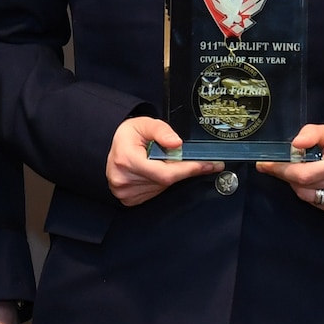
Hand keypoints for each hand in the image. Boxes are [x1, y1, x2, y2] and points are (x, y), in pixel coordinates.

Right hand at [105, 117, 219, 206]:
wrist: (114, 146)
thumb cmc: (129, 135)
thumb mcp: (145, 124)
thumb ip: (162, 131)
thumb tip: (177, 143)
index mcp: (127, 159)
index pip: (165, 172)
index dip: (189, 169)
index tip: (209, 165)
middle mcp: (124, 178)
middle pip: (166, 180)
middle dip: (181, 169)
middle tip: (192, 159)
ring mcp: (125, 192)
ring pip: (162, 187)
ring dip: (170, 175)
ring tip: (161, 161)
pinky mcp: (128, 199)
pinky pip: (155, 193)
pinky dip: (161, 182)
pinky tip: (154, 171)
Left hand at [256, 125, 323, 213]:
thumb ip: (310, 133)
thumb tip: (296, 144)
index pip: (304, 172)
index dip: (281, 169)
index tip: (266, 164)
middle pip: (303, 185)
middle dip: (286, 175)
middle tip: (276, 166)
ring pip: (306, 196)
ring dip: (297, 184)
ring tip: (301, 171)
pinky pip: (314, 203)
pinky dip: (308, 193)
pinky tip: (312, 182)